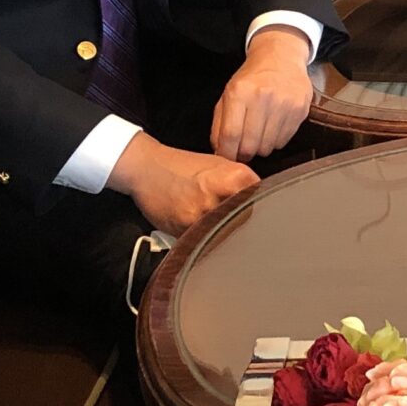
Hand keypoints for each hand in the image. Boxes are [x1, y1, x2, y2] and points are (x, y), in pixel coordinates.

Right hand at [108, 133, 257, 235]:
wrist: (146, 169)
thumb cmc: (183, 165)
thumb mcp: (219, 163)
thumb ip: (241, 181)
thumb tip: (260, 197)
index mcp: (232, 178)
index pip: (259, 200)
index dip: (256, 204)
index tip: (253, 206)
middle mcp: (218, 198)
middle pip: (244, 220)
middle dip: (239, 220)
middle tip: (234, 217)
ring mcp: (201, 217)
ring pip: (223, 234)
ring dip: (221, 231)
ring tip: (214, 222)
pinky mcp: (184, 232)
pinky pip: (202, 241)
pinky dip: (203, 237)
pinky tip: (199, 227)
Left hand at [211, 27, 314, 161]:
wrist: (282, 58)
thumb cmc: (252, 78)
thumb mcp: (228, 93)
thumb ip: (220, 123)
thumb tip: (220, 150)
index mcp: (240, 92)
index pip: (231, 134)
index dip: (227, 152)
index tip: (227, 156)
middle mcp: (263, 97)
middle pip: (250, 145)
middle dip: (244, 153)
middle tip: (243, 149)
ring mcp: (284, 104)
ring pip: (268, 147)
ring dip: (260, 148)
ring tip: (258, 135)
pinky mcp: (300, 110)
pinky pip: (283, 141)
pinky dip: (275, 141)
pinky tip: (272, 128)